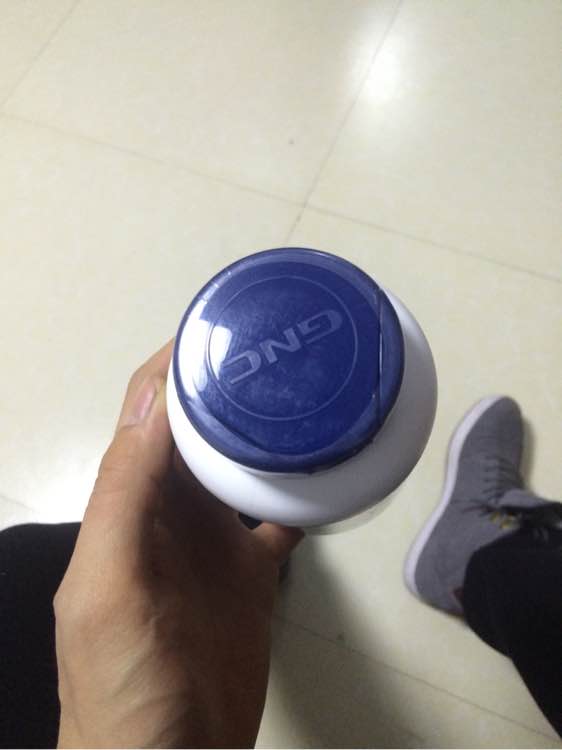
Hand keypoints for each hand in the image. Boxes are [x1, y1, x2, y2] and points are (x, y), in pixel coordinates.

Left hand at [54, 341, 303, 747]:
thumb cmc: (125, 683)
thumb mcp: (108, 586)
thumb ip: (124, 495)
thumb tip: (155, 402)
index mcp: (130, 504)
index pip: (147, 415)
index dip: (173, 367)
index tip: (219, 329)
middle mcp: (171, 512)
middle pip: (198, 431)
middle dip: (229, 387)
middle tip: (280, 351)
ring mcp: (215, 541)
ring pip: (240, 466)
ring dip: (265, 432)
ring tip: (309, 392)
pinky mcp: (254, 572)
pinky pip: (279, 519)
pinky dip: (299, 493)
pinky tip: (329, 469)